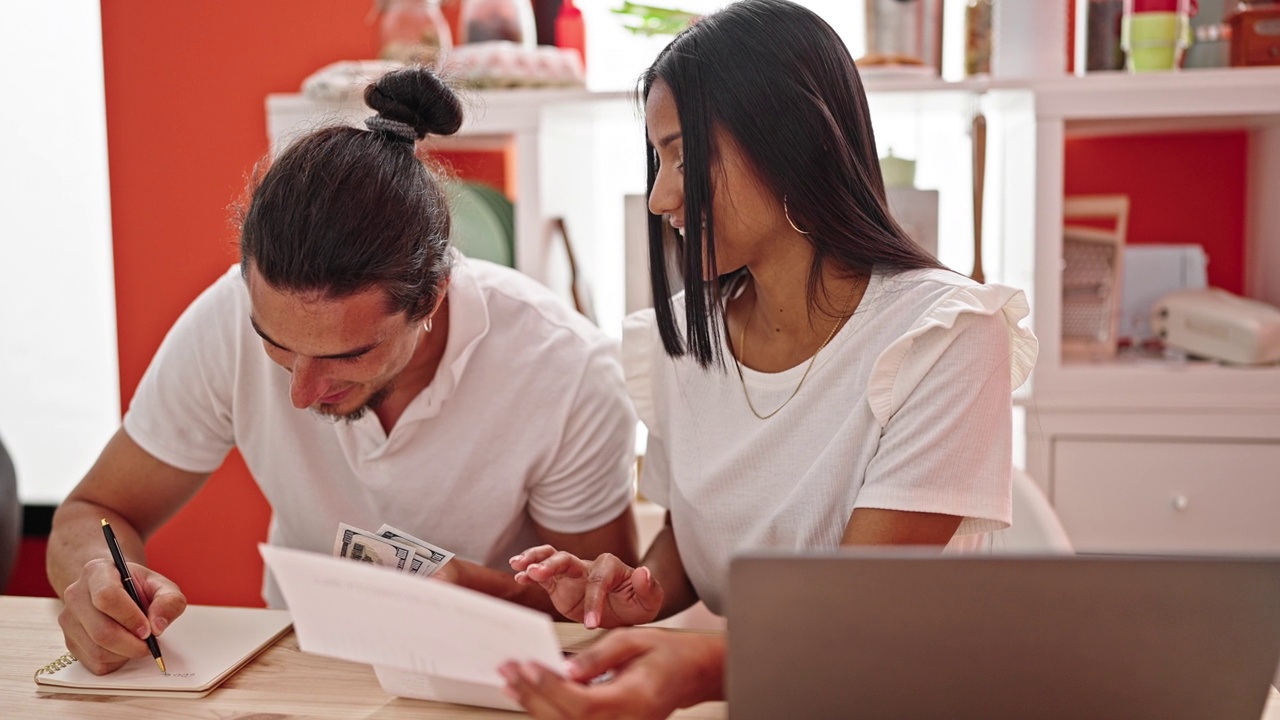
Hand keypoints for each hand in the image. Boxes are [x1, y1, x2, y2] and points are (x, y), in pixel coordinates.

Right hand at [58, 557, 186, 674]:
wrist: (114, 590)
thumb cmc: (137, 587)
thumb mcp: (160, 586)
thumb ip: (169, 600)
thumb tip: (158, 626)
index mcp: (97, 572)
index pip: (107, 596)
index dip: (130, 617)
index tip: (148, 628)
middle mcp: (76, 595)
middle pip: (101, 630)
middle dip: (132, 644)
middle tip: (149, 644)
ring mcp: (69, 620)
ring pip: (97, 650)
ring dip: (126, 654)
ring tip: (139, 644)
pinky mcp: (70, 641)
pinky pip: (94, 662)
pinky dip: (116, 662)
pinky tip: (125, 648)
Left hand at [499, 628, 725, 719]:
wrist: (690, 673)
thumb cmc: (667, 653)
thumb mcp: (633, 640)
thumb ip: (597, 656)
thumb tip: (563, 669)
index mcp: (635, 700)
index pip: (584, 703)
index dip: (552, 688)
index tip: (527, 667)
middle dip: (532, 695)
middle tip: (508, 670)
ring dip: (534, 705)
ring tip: (510, 682)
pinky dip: (548, 711)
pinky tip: (531, 697)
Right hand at [510, 546, 662, 627]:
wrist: (627, 608)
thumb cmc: (637, 603)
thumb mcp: (650, 600)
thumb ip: (649, 588)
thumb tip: (643, 572)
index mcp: (611, 568)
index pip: (598, 580)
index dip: (594, 600)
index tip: (592, 624)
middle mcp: (589, 566)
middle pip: (567, 559)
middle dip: (552, 565)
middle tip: (537, 573)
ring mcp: (572, 574)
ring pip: (551, 559)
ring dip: (535, 560)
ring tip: (519, 565)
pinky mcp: (560, 585)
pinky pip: (543, 576)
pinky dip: (530, 573)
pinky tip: (519, 576)